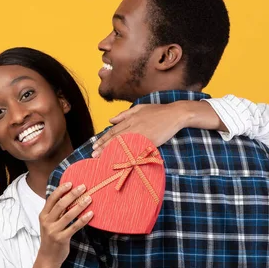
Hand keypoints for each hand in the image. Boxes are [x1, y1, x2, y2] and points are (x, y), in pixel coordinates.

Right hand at [37, 182, 92, 267]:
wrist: (48, 257)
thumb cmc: (51, 237)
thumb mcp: (49, 223)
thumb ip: (55, 211)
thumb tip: (68, 196)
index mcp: (43, 215)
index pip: (51, 199)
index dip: (61, 190)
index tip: (71, 183)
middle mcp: (47, 222)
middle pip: (60, 205)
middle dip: (72, 194)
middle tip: (83, 187)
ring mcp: (53, 231)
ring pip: (68, 215)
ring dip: (80, 205)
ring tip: (89, 198)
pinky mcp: (61, 239)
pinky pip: (74, 227)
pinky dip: (83, 220)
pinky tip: (90, 214)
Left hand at [92, 101, 220, 156]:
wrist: (175, 114)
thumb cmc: (159, 111)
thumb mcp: (140, 108)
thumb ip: (124, 114)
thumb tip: (110, 120)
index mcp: (130, 119)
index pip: (113, 131)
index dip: (103, 139)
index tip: (94, 146)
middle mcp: (133, 126)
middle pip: (115, 138)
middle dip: (103, 147)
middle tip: (93, 154)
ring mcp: (140, 133)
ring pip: (122, 143)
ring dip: (110, 151)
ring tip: (101, 158)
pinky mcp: (149, 140)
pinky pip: (135, 148)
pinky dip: (126, 154)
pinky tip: (119, 159)